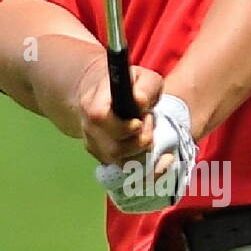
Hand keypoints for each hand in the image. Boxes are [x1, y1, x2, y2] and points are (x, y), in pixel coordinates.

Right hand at [72, 59, 174, 177]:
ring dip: (143, 153)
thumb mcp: (142, 78)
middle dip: (139, 141)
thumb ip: (145, 88)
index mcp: (93, 103)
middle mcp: (89, 129)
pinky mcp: (104, 160)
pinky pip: (126, 173)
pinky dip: (146, 167)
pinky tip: (161, 156)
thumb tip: (140, 102)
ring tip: (148, 133)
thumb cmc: (128, 86)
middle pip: (113, 149)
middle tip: (149, 122)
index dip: (121, 126)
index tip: (139, 122)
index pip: (99, 118)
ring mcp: (95, 147)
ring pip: (121, 164)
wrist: (106, 98)